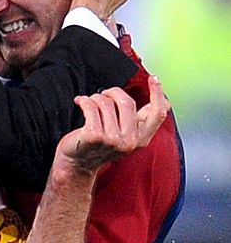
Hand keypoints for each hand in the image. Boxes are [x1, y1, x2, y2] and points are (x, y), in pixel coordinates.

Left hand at [55, 76, 169, 174]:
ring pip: (106, 103)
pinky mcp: (94, 136)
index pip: (157, 114)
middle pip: (127, 102)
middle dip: (113, 92)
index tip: (154, 78)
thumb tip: (164, 101)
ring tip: (89, 103)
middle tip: (103, 94)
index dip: (157, 94)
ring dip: (95, 98)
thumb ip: (141, 120)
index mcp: (141, 140)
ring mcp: (112, 140)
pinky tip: (80, 102)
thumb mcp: (126, 135)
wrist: (77, 163)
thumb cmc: (100, 145)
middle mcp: (129, 141)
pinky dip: (83, 100)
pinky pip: (91, 106)